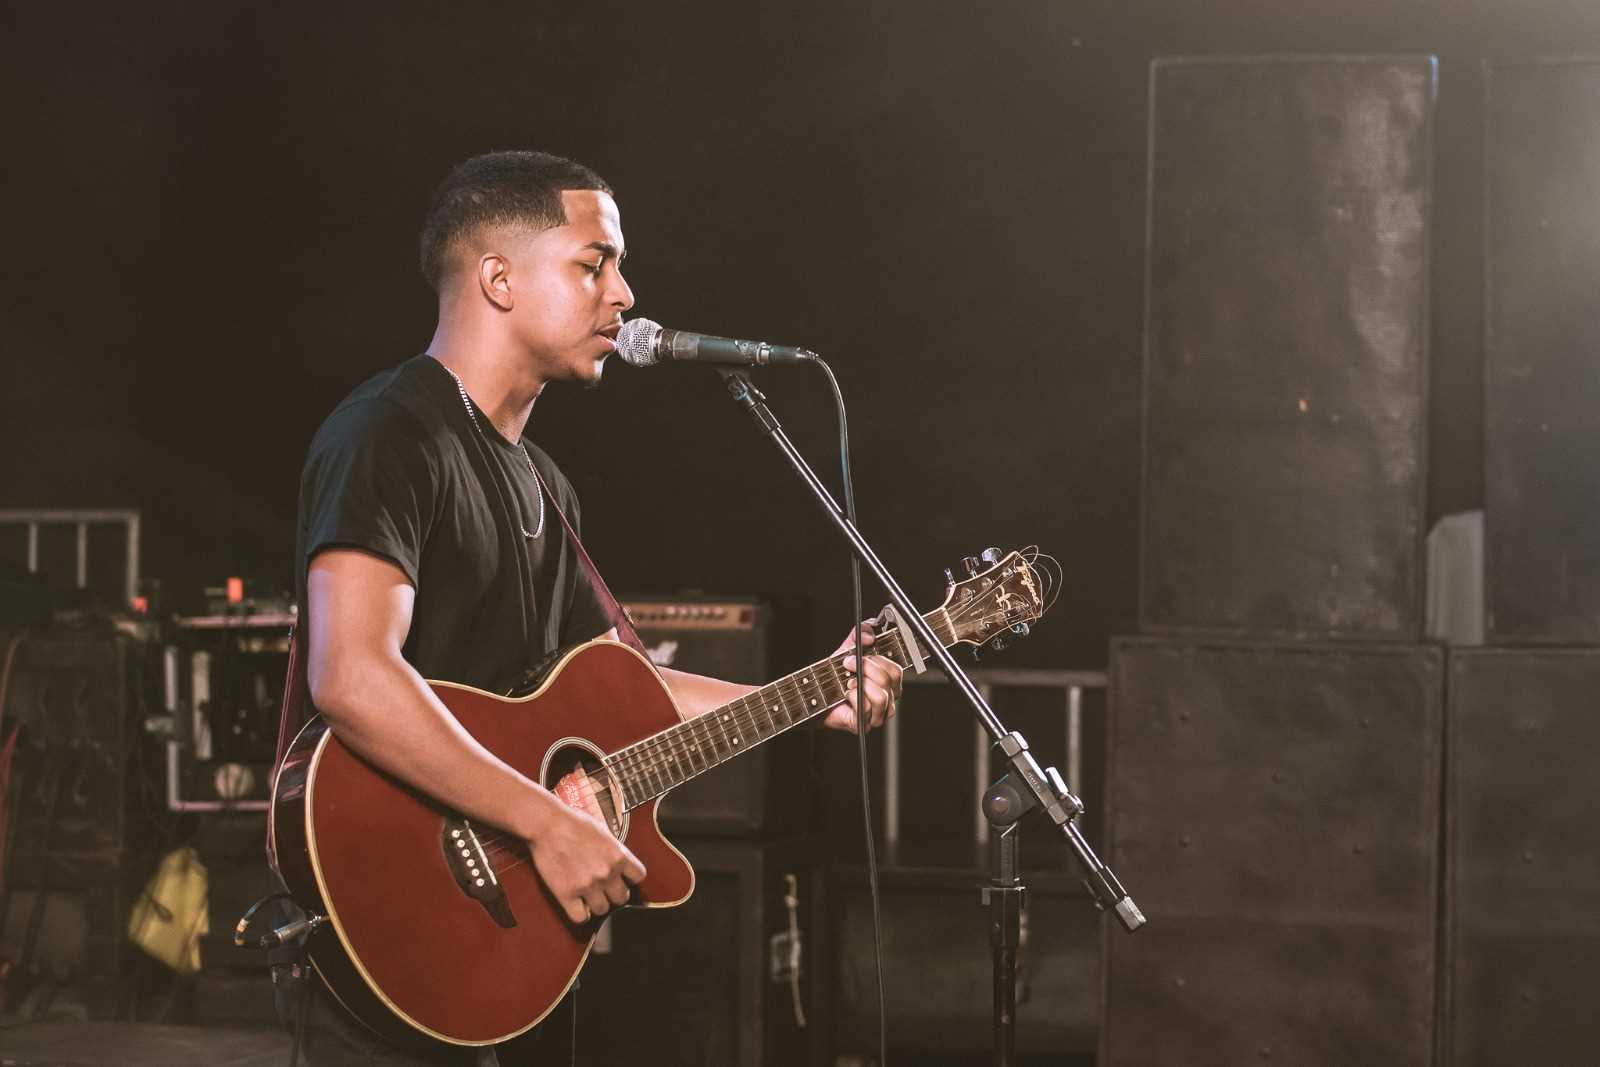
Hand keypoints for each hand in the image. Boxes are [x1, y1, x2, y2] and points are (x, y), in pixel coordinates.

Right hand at [527, 783, 645, 925]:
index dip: (630, 878)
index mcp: (618, 856)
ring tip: (589, 895)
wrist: (547, 824)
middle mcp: (606, 873)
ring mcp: (587, 886)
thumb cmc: (573, 822)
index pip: (639, 877)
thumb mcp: (603, 831)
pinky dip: (580, 914)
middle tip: (604, 888)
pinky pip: (581, 918)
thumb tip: (619, 862)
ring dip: (597, 904)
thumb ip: (614, 850)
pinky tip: (577, 905)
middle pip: (622, 898)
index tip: (622, 878)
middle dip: (614, 893)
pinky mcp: (567, 894)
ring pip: (603, 909)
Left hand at [824, 619, 903, 733]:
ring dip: (861, 685)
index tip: (860, 655)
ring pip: (881, 697)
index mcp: (888, 683)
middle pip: (888, 681)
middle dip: (866, 669)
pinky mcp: (863, 724)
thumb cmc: (836, 676)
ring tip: (849, 683)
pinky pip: (866, 709)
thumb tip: (870, 635)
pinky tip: (846, 694)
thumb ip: (861, 633)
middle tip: (848, 665)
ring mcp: (877, 714)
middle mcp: (887, 699)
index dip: (878, 661)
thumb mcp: (849, 648)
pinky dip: (854, 697)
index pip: (896, 671)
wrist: (817, 694)